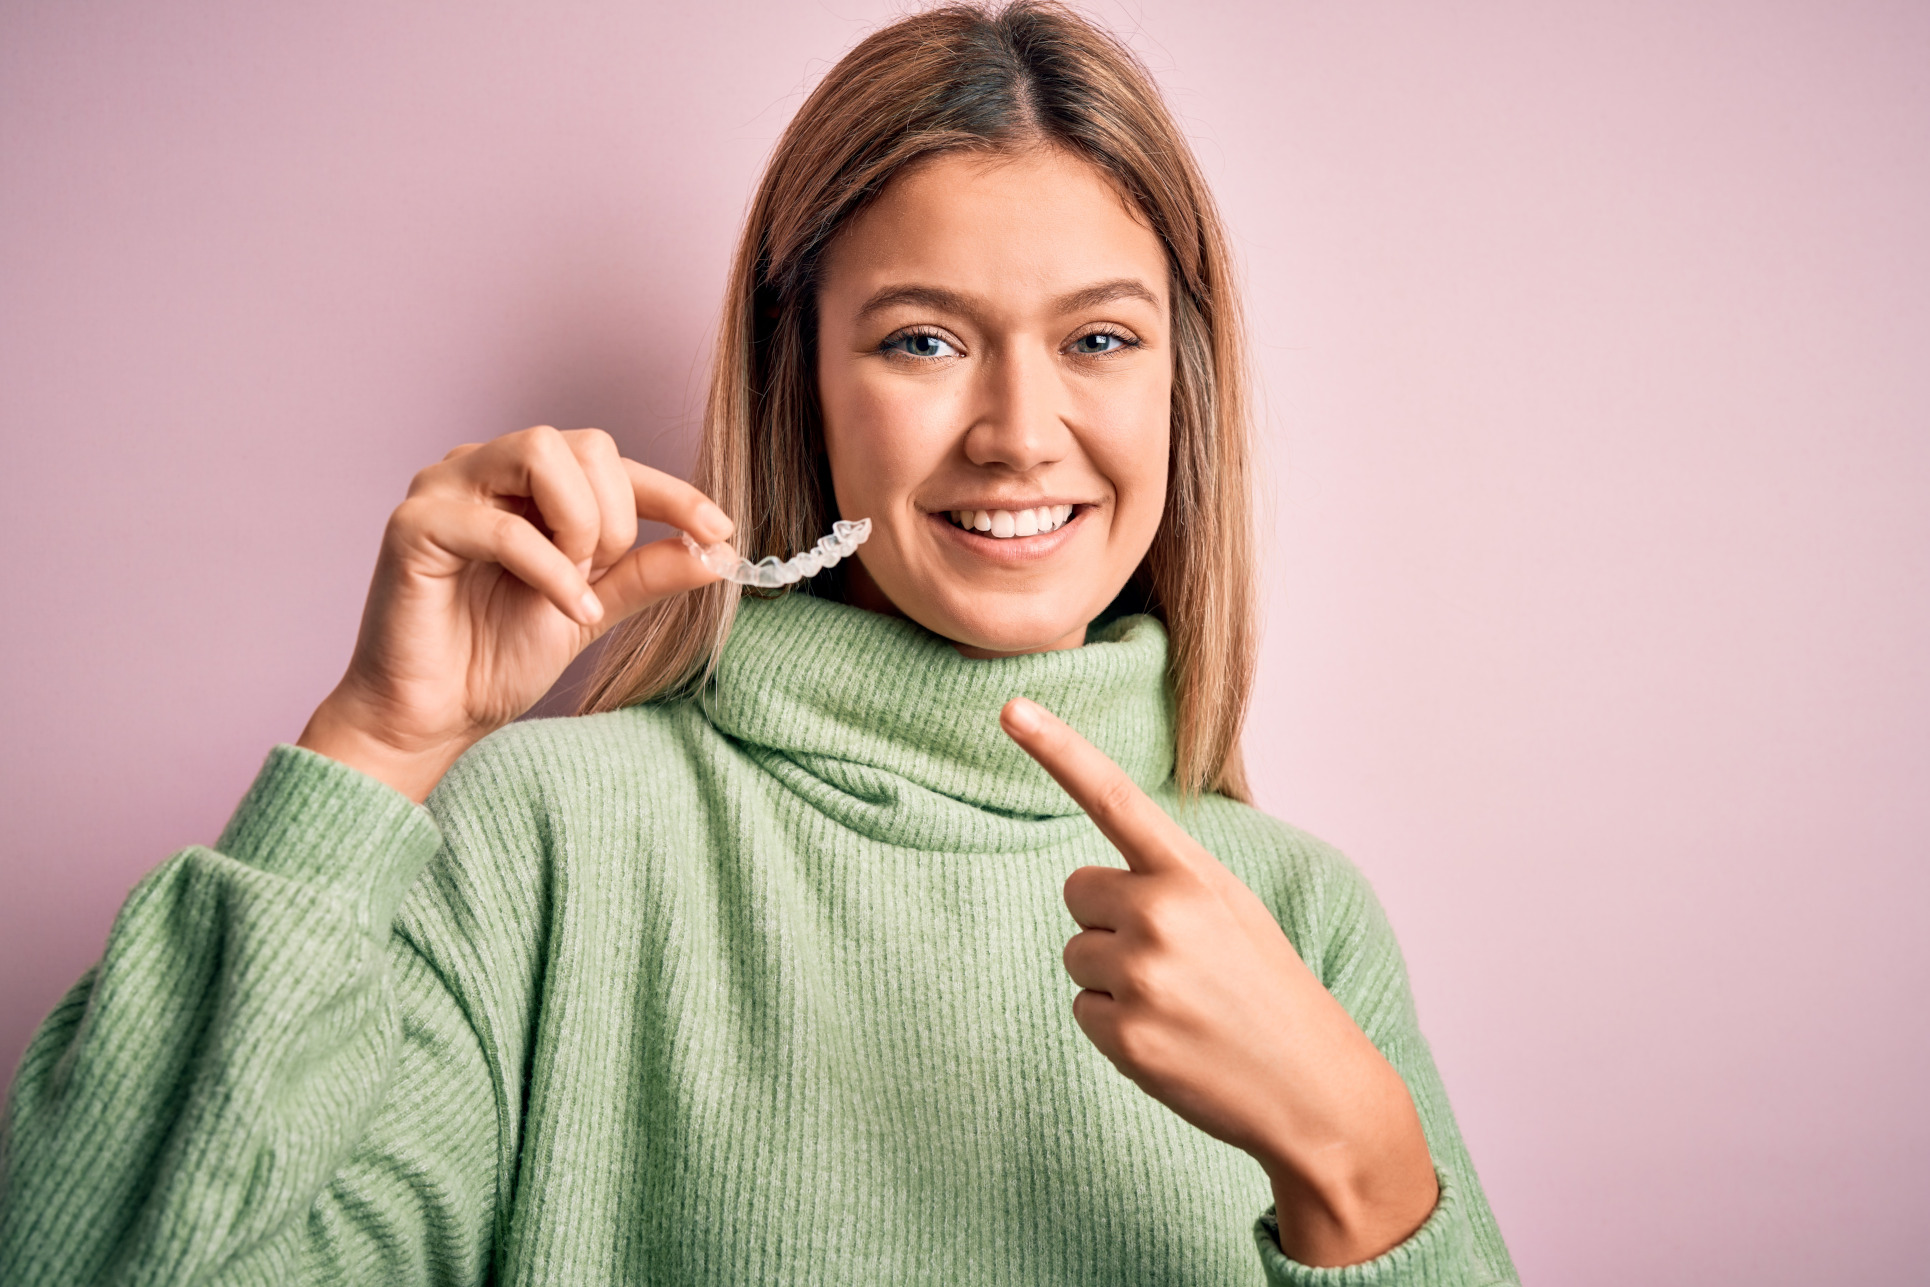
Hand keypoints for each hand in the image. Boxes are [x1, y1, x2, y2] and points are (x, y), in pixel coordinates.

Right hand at [298, 425, 734, 801]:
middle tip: (605, 574)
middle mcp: (482, 467)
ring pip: (542, 452)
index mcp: (523, 480)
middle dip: (618, 514)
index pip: (610, 460)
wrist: (433, 716)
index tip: (720, 531)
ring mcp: (443, 488)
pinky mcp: (414, 525)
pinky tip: (570, 611)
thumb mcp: (594, 608)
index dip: (672, 493)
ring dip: (581, 523)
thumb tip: (719, 550)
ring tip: (578, 583)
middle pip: (584, 443)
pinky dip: (551, 569)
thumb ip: (646, 573)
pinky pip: (503, 525)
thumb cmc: (496, 657)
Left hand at [998, 697, 1438, 1266]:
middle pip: (1078, 891)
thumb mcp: (1231, 910)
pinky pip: (1083, 1010)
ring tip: (1179, 1004)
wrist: (1315, 1089)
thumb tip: (1088, 888)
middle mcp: (1162, 913)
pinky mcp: (1125, 1035)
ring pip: (1078, 955)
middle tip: (1176, 961)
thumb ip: (1166, 882)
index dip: (1058, 749)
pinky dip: (1117, 1028)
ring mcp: (1142, 976)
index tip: (1011, 707)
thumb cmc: (1266, 990)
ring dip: (1114, 980)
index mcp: (1192, 873)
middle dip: (1110, 921)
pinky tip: (1170, 1040)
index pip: (1112, 797)